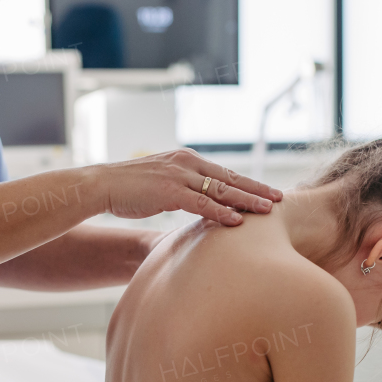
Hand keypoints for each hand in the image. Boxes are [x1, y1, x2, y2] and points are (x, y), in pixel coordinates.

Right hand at [94, 149, 281, 225]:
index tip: (266, 191)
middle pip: (230, 177)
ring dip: (247, 200)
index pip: (224, 172)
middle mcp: (187, 163)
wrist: (102, 185)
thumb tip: (196, 203)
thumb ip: (180, 189)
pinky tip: (237, 221)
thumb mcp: (160, 183)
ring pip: (221, 189)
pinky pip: (202, 203)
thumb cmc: (128, 188)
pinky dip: (221, 212)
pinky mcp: (170, 191)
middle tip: (279, 198)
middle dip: (256, 189)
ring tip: (268, 209)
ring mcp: (179, 176)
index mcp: (186, 160)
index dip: (247, 183)